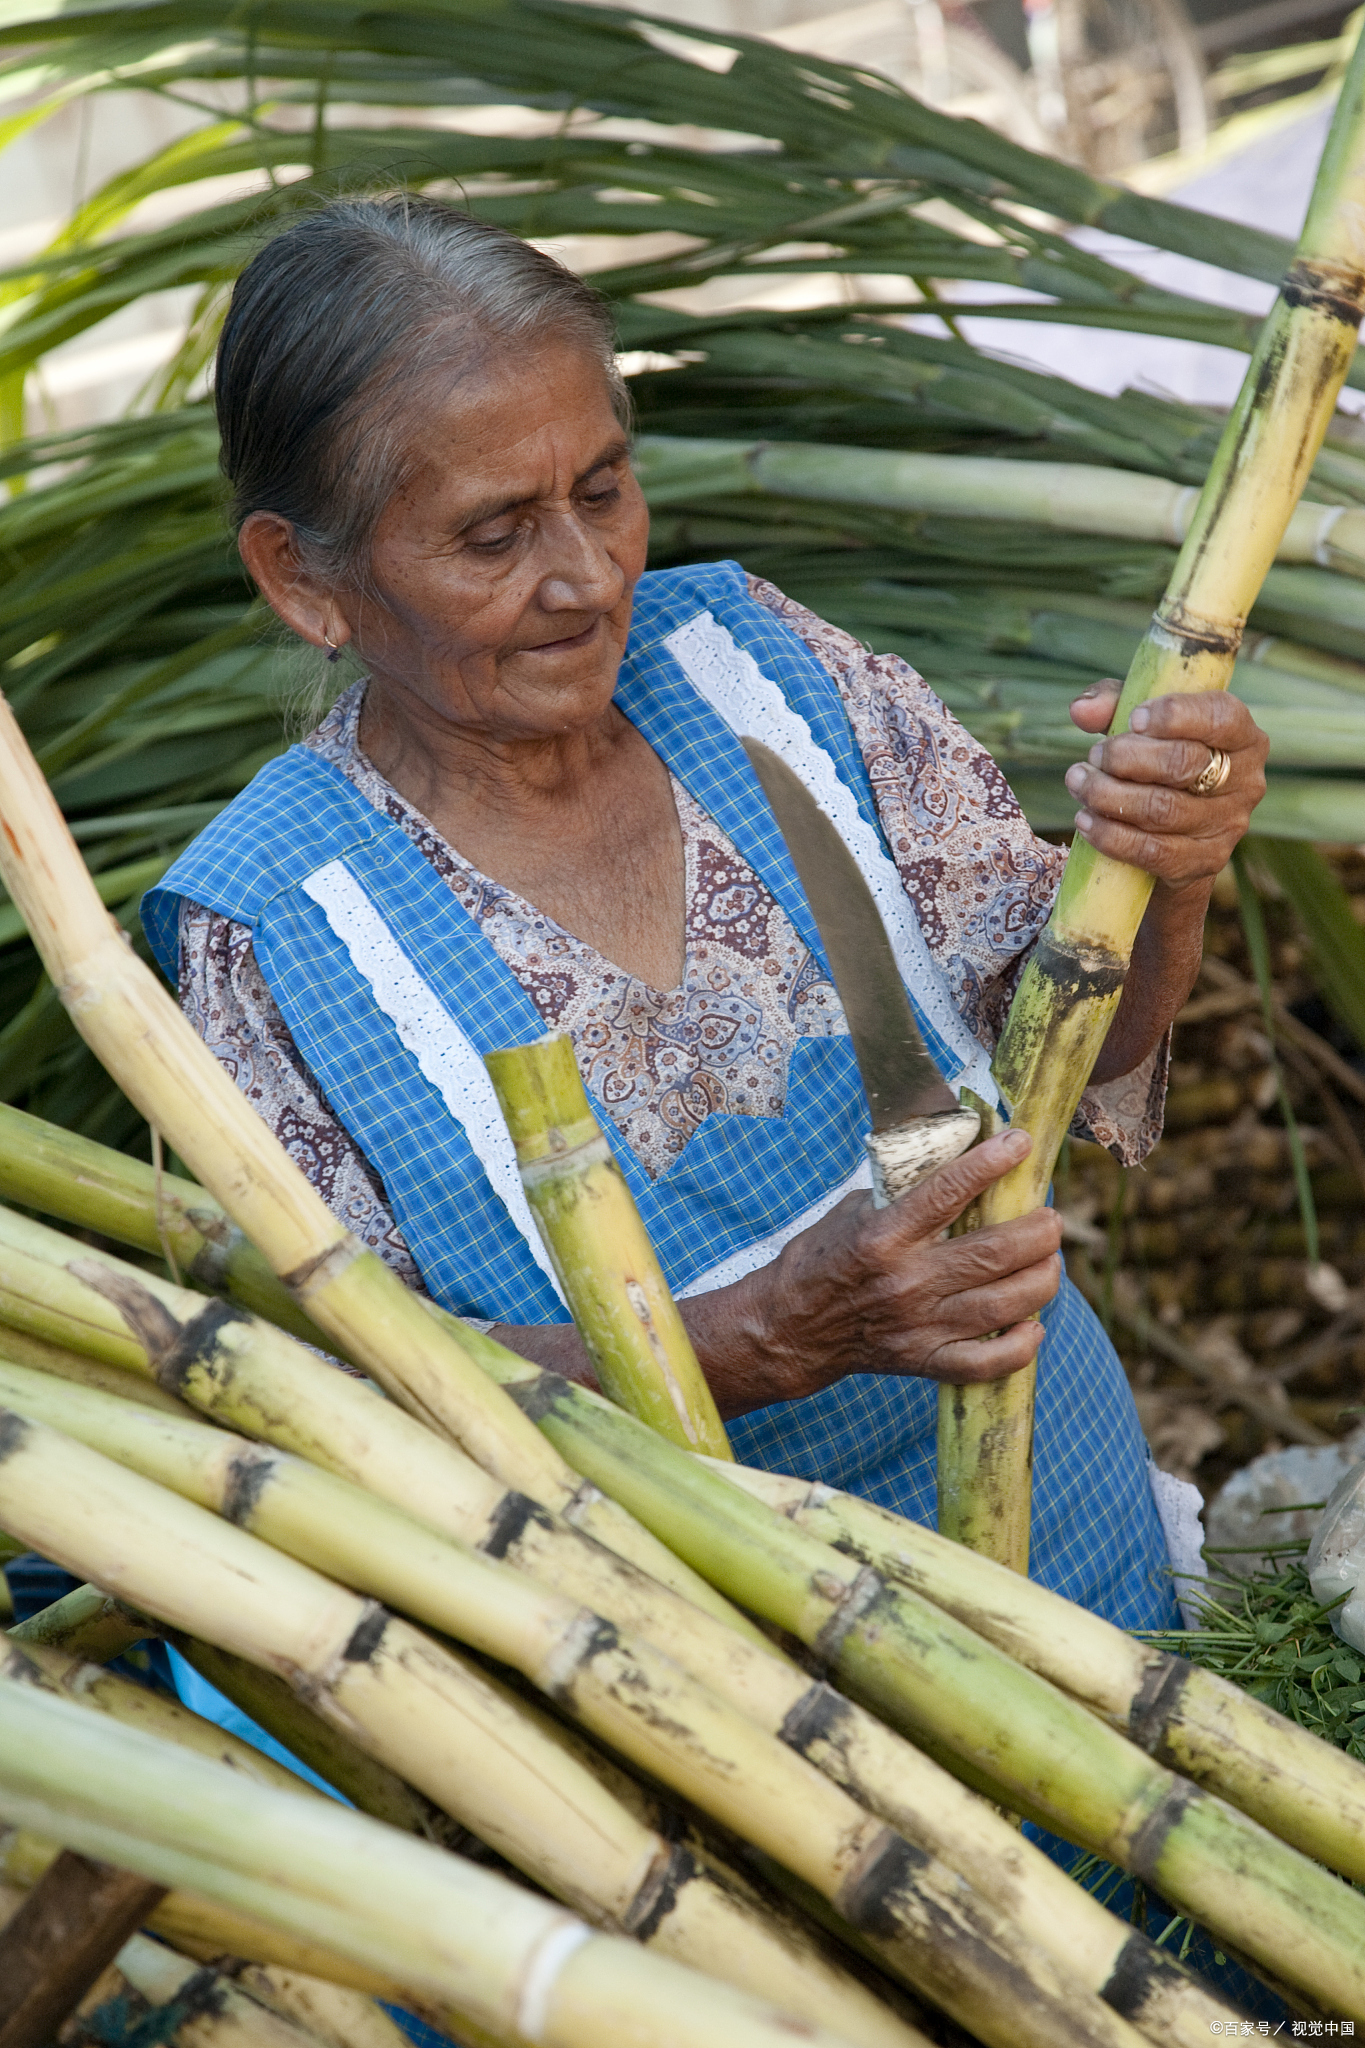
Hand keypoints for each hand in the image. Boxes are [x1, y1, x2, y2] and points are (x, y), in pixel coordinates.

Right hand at [749, 1127, 1062, 1398]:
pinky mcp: (923, 1359)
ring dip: (1041, 1279)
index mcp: (883, 1236)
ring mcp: (918, 1325)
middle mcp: (905, 1281)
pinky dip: (1019, 1347)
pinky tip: (1033, 1326)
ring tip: (1051, 1260)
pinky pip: (985, 1362)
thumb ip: (904, 1192)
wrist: (790, 1328)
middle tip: (1051, 1218)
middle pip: (991, 1254)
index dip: (990, 1164)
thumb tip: (958, 1159)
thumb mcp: (853, 1211)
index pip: (947, 1193)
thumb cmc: (822, 1259)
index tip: (1020, 1143)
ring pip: (1002, 1304)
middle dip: (1037, 1232)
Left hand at [1064, 682, 1266, 890]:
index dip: (1174, 715)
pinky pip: (1154, 851)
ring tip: (1079, 783)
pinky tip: (1085, 820)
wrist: (1172, 835)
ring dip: (1109, 795)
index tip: (1133, 719)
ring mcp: (1229, 825)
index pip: (1219, 717)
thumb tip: (1082, 710)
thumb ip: (1115, 704)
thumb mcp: (1141, 724)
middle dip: (1126, 757)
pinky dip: (1112, 836)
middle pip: (1184, 763)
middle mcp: (1247, 781)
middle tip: (1094, 756)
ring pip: (1163, 809)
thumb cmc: (1157, 760)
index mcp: (1243, 736)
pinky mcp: (1206, 861)